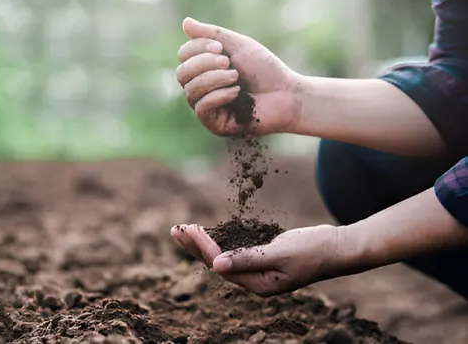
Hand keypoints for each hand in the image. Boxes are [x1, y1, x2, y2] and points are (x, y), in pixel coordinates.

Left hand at [170, 224, 345, 296]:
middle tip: (175, 229)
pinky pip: (234, 252)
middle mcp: (255, 281)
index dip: (202, 248)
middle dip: (195, 246)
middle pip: (216, 264)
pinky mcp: (263, 259)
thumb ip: (248, 258)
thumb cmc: (314, 249)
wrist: (339, 247)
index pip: (221, 266)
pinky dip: (220, 242)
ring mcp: (259, 271)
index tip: (188, 230)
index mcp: (259, 285)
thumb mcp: (281, 253)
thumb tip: (216, 265)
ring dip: (203, 244)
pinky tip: (209, 234)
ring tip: (184, 230)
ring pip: (223, 258)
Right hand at [176, 18, 301, 136]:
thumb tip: (185, 23)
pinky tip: (237, 92)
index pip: (183, 57)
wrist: (288, 94)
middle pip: (182, 74)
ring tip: (235, 77)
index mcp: (205, 69)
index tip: (220, 47)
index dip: (196, 48)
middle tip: (227, 62)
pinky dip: (218, 95)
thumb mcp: (238, 46)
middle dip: (203, 64)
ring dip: (213, 79)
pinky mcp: (215, 124)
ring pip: (190, 91)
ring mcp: (207, 108)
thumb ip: (212, 34)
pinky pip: (202, 108)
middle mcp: (202, 89)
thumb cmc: (265, 70)